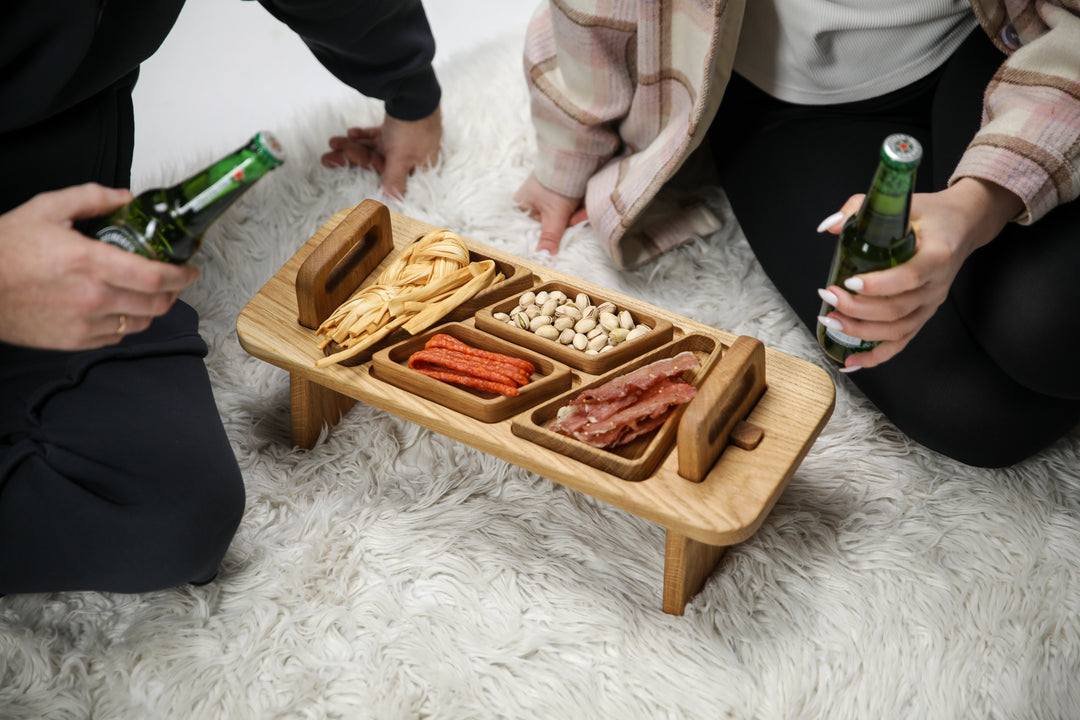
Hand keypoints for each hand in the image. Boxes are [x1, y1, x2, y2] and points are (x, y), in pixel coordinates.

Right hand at [0, 183, 200, 349]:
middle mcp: (91, 296)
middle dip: (175, 291)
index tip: (190, 269)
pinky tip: (122, 307)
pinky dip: (128, 322)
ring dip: (154, 308)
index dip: (182, 275)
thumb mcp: (47, 208)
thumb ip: (92, 198)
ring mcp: (84, 323)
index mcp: (89, 262)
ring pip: (141, 322)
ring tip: (152, 293)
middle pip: (157, 303)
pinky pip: (117, 335)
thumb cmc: (5, 250)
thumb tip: (125, 198)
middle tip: (176, 280)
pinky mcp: (75, 341)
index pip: (155, 276)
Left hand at [321, 106, 441, 198]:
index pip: (386, 175)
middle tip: (327, 157)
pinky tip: (350, 132)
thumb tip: (393, 204)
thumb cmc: (413, 128)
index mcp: (415, 167)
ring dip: (353, 145)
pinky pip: (377, 136)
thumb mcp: (402, 158)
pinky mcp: (397, 127)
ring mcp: (403, 141)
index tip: (340, 168)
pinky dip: (364, 135)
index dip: (363, 172)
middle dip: (351, 158)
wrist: (415, 92)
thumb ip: (395, 181)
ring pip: (373, 148)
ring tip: (332, 142)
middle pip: (376, 161)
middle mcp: (410, 157)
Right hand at [514, 173, 587, 255]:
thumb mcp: (554, 215)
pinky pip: (571, 202)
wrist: (573, 155)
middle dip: (570, 219)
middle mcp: (532, 199)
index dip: (553, 231)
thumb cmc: (556, 185)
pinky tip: (585, 200)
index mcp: (522, 205)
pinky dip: (580, 203)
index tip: (565, 229)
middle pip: (554, 220)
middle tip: (579, 214)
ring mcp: (546, 192)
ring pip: (565, 212)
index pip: (536, 228)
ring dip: (578, 211)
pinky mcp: (560, 186)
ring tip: (583, 204)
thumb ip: (550, 237)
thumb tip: (543, 258)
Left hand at [817, 177, 1023, 369]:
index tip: (849, 281)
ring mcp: (931, 303)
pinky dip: (876, 356)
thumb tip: (829, 226)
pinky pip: (902, 342)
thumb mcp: (900, 202)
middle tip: (829, 296)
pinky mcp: (924, 314)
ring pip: (898, 330)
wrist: (963, 224)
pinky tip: (851, 361)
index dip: (879, 285)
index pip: (909, 277)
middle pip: (898, 309)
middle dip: (858, 308)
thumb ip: (861, 209)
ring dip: (861, 332)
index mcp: (937, 254)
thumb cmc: (931, 213)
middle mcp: (937, 284)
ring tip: (831, 320)